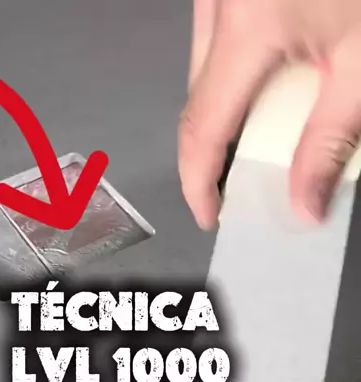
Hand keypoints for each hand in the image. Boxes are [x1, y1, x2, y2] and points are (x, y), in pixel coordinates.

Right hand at [179, 0, 360, 228]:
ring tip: (271, 121)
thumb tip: (305, 203)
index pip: (201, 129)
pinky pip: (221, 34)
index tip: (210, 213)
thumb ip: (331, 139)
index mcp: (248, 26)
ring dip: (231, 104)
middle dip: (220, 144)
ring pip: (207, 64)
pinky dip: (240, 68)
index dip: (199, 182)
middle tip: (253, 170)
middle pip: (199, 97)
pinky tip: (275, 72)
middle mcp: (222, 1)